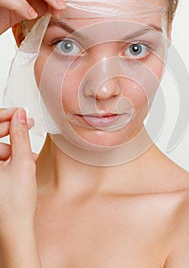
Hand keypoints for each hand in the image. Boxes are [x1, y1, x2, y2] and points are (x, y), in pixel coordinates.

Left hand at [0, 108, 37, 230]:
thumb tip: (20, 116)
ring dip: (11, 144)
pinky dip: (9, 155)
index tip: (20, 113)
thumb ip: (20, 135)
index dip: (5, 115)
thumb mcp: (23, 162)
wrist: (14, 230)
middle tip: (27, 124)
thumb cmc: (15, 203)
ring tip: (28, 150)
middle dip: (10, 128)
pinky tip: (23, 159)